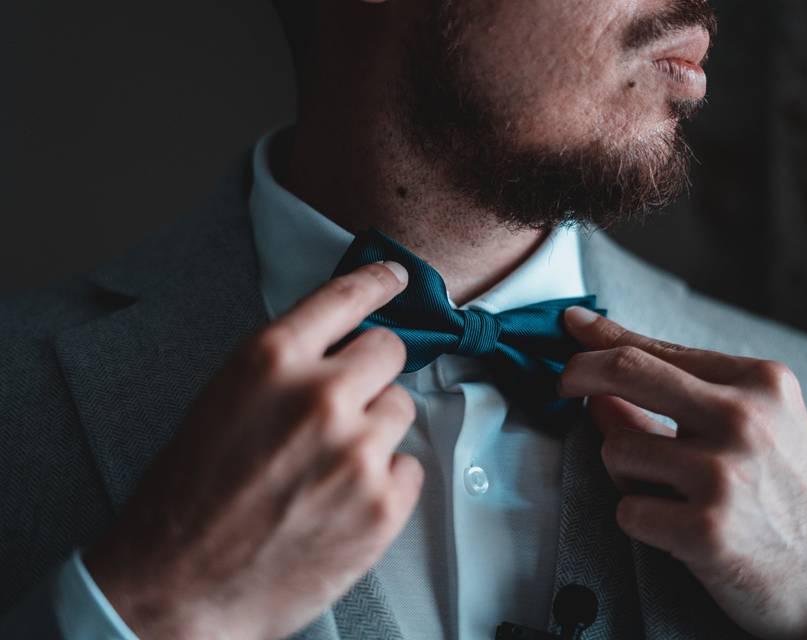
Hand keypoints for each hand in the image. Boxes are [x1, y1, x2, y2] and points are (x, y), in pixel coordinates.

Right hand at [84, 262, 423, 639]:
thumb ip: (283, 367)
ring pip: (402, 408)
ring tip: (328, 465)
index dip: (376, 282)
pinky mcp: (383, 505)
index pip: (344, 298)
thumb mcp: (222, 401)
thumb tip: (337, 347)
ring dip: (375, 428)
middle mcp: (320, 397)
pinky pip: (410, 466)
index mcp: (270, 362)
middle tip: (343, 405)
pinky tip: (341, 500)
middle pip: (390, 350)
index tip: (396, 277)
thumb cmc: (187, 500)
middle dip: (370, 372)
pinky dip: (385, 481)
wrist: (176, 588)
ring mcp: (358, 452)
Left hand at [559, 307, 806, 639]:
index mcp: (760, 383)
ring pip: (617, 450)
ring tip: (671, 493)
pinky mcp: (707, 528)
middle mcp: (744, 419)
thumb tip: (604, 380)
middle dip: (578, 372)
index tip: (573, 326)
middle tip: (563, 384)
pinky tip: (679, 530)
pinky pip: (628, 511)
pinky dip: (641, 521)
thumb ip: (687, 397)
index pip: (658, 349)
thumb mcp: (761, 426)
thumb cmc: (794, 498)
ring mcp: (725, 474)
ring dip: (626, 473)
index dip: (604, 337)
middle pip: (626, 372)